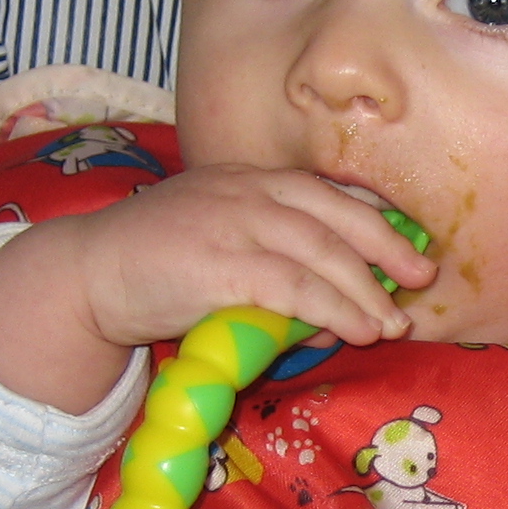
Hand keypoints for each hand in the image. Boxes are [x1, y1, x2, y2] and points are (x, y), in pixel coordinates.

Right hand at [0, 166, 436, 412]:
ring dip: (365, 290)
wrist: (87, 275)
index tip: (408, 244)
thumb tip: (332, 316)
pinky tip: (355, 329)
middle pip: (335, 214)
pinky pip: (293, 287)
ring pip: (321, 252)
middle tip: (420, 277)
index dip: (373, 219)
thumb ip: (272, 267)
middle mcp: (246, 191)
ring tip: (390, 322)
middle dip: (385, 247)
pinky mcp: (220, 265)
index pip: (324, 191)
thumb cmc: (156, 267)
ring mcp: (233, 224)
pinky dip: (333, 308)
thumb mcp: (219, 246)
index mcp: (247, 179)